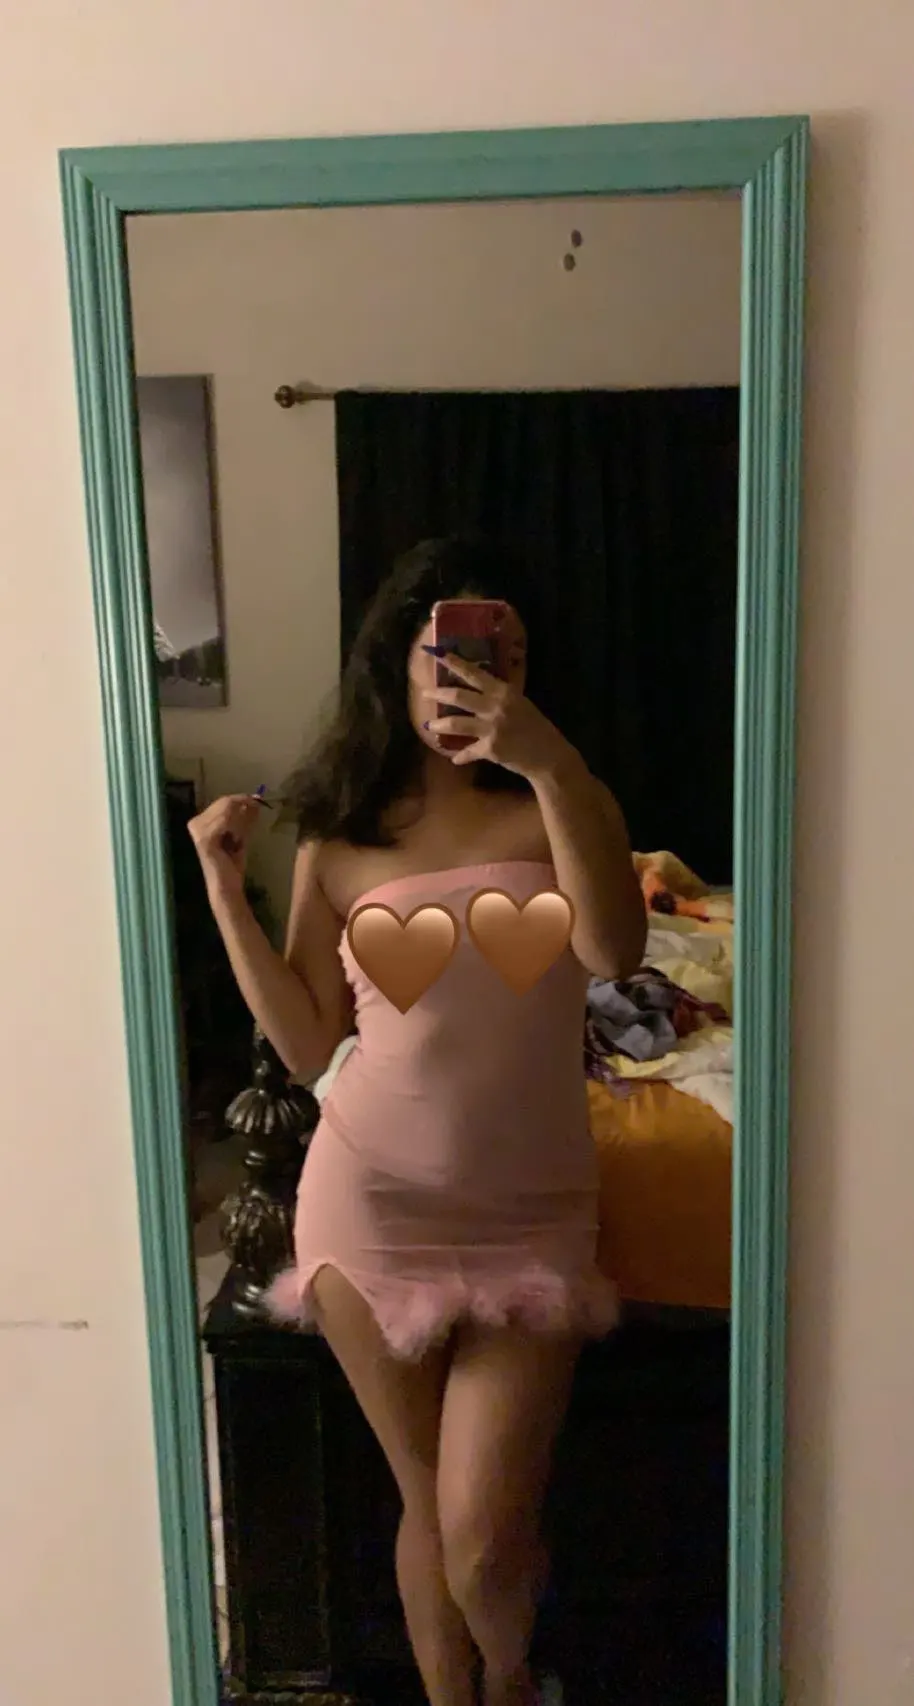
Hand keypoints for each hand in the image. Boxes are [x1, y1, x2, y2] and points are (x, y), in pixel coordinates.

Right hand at [187, 794, 264, 896]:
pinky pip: (225, 822)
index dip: (241, 799)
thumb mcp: (241, 836)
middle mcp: (195, 823)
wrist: (227, 886)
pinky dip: (236, 828)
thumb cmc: (232, 864)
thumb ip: (245, 819)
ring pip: (227, 810)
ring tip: (242, 837)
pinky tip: (237, 841)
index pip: (222, 802)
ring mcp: (197, 830)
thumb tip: (256, 801)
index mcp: (200, 822)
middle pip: (224, 803)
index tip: (258, 799)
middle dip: (244, 804)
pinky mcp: (204, 838)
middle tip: (258, 808)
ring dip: (240, 820)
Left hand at [423, 654, 573, 779]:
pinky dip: (460, 756)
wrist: (549, 755)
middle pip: (459, 697)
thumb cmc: (536, 726)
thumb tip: (478, 687)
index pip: (475, 674)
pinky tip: (454, 758)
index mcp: (504, 692)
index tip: (439, 654)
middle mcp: (496, 707)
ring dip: (439, 724)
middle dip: (438, 694)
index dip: (455, 663)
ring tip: (429, 724)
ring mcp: (492, 728)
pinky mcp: (490, 749)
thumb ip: (499, 695)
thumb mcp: (520, 703)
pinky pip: (468, 752)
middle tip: (424, 693)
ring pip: (456, 724)